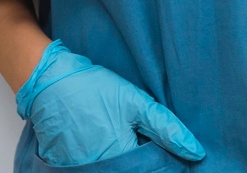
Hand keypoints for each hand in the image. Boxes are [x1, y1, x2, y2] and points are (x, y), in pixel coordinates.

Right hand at [16, 39, 205, 167]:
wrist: (50, 83)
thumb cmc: (93, 90)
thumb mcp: (134, 101)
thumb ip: (165, 126)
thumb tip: (196, 151)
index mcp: (122, 160)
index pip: (151, 171)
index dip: (162, 162)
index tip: (168, 152)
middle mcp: (102, 171)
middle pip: (131, 171)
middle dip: (141, 161)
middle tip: (136, 137)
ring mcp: (82, 172)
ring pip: (114, 169)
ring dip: (123, 160)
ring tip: (119, 136)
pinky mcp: (67, 169)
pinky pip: (93, 169)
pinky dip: (103, 161)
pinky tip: (102, 140)